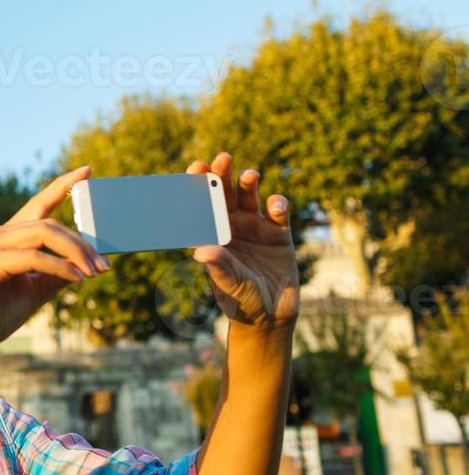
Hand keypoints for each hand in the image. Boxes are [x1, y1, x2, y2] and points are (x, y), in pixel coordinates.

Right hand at [0, 166, 108, 364]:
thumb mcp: (36, 290)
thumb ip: (58, 273)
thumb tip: (89, 264)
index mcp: (8, 237)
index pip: (38, 204)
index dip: (62, 186)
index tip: (86, 172)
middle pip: (49, 223)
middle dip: (81, 242)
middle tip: (104, 265)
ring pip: (43, 234)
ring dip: (75, 252)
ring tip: (94, 272)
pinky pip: (33, 257)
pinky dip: (60, 267)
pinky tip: (76, 279)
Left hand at [186, 152, 299, 328]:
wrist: (270, 315)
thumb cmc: (240, 299)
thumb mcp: (229, 282)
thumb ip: (219, 265)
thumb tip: (201, 251)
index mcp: (211, 232)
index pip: (201, 203)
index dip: (198, 183)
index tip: (196, 166)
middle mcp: (231, 225)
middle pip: (225, 193)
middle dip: (223, 175)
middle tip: (222, 159)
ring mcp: (255, 227)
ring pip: (250, 197)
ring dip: (248, 183)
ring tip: (249, 175)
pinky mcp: (279, 234)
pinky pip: (278, 214)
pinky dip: (277, 205)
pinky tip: (275, 205)